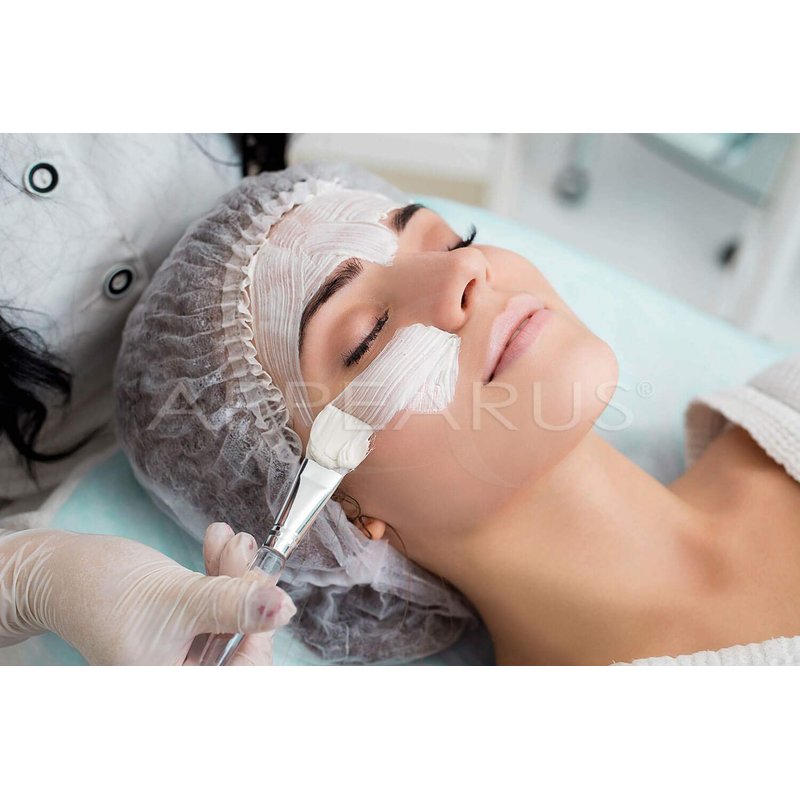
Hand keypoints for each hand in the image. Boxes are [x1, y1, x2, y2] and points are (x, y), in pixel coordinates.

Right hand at [0, 523, 295, 664]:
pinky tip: (218, 539)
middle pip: (241, 642)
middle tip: (243, 553)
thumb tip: (284, 610)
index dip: (260, 640)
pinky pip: (219, 600)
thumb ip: (231, 607)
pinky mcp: (188, 625)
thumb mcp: (179, 601)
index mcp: (176, 688)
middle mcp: (184, 677)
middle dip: (247, 594)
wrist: (64, 571)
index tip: (267, 598)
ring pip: (234, 615)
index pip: (241, 677)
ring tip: (228, 539)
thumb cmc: (105, 593)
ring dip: (236, 573)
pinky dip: (222, 570)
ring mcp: (188, 652)